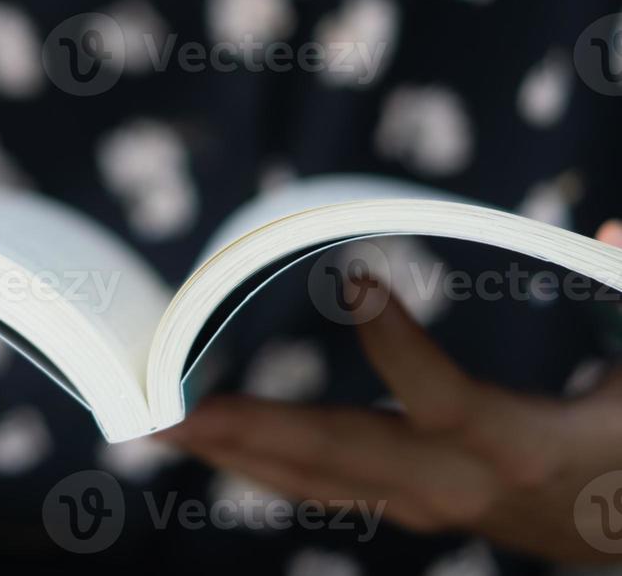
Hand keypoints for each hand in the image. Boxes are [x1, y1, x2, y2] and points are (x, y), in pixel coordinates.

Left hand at [164, 222, 621, 563]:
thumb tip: (618, 225)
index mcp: (517, 442)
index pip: (439, 393)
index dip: (396, 344)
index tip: (355, 280)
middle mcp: (456, 482)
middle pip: (340, 452)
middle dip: (248, 430)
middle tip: (166, 411)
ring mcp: (424, 503)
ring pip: (313, 480)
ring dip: (231, 451)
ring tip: (157, 426)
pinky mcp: (406, 507)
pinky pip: (319, 488)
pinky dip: (256, 464)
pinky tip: (205, 442)